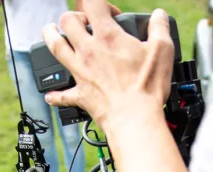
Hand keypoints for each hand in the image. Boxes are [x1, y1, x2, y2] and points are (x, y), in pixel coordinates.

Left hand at [42, 2, 173, 131]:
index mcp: (108, 37)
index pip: (94, 4)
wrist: (134, 119)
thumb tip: (159, 16)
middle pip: (68, 21)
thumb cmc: (147, 87)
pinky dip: (55, 95)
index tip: (112, 15)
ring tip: (50, 31)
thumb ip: (160, 28)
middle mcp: (89, 51)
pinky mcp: (81, 95)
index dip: (102, 4)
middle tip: (82, 22)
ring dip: (50, 36)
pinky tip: (51, 95)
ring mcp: (81, 72)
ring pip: (55, 47)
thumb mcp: (162, 51)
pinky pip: (62, 95)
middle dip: (74, 17)